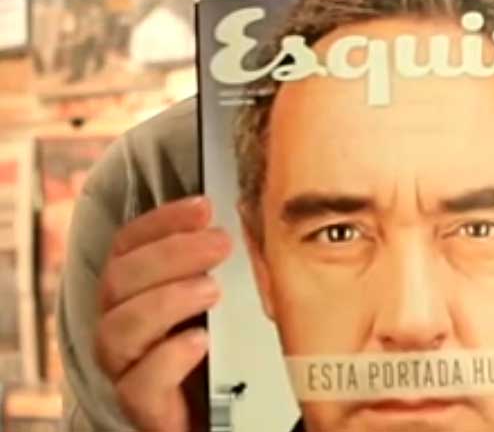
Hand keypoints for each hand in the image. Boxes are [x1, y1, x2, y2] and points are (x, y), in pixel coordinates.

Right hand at [95, 196, 231, 430]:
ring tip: (212, 290)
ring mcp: (130, 371)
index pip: (128, 245)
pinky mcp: (147, 412)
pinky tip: (201, 341)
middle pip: (118, 281)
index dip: (160, 221)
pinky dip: (167, 358)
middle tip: (220, 244)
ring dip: (166, 300)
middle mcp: (123, 327)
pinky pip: (137, 386)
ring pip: (117, 331)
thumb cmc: (236, 344)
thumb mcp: (234, 294)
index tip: (204, 207)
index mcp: (138, 291)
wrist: (242, 411)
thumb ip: (232, 261)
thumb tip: (250, 215)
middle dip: (170, 253)